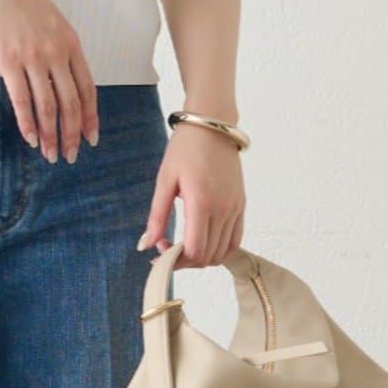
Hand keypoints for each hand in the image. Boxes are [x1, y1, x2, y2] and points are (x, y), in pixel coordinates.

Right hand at [0, 0, 98, 162]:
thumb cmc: (19, 0)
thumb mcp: (51, 21)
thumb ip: (59, 48)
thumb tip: (59, 79)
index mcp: (71, 43)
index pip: (87, 88)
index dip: (90, 117)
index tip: (91, 137)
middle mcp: (56, 52)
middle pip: (70, 103)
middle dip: (72, 134)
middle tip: (70, 155)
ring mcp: (33, 57)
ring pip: (48, 106)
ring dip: (50, 135)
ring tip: (50, 154)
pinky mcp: (9, 60)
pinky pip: (22, 99)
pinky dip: (28, 123)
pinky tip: (31, 138)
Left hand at [138, 123, 245, 266]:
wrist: (213, 125)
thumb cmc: (185, 149)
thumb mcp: (165, 180)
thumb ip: (157, 216)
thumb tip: (145, 245)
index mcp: (201, 202)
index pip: (194, 250)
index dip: (176, 261)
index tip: (160, 252)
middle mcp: (223, 209)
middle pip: (208, 256)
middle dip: (186, 262)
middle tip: (168, 249)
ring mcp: (235, 208)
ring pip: (223, 252)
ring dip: (203, 258)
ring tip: (184, 246)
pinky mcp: (241, 205)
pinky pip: (235, 240)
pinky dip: (219, 249)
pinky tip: (202, 241)